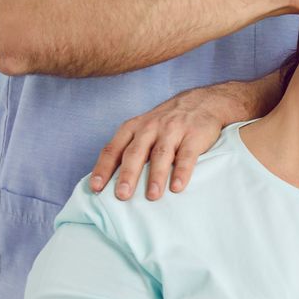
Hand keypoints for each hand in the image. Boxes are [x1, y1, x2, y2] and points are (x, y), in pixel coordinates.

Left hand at [88, 78, 261, 200]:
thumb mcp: (145, 128)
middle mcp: (150, 128)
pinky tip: (178, 187)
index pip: (113, 148)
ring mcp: (173, 131)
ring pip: (161, 154)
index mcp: (134, 128)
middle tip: (122, 195)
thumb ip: (130, 149)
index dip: (103, 168)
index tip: (95, 188)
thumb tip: (110, 181)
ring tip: (152, 196)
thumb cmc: (168, 123)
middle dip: (128, 174)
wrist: (203, 102)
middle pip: (135, 153)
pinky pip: (187, 155)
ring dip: (156, 176)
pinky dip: (182, 171)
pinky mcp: (194, 136)